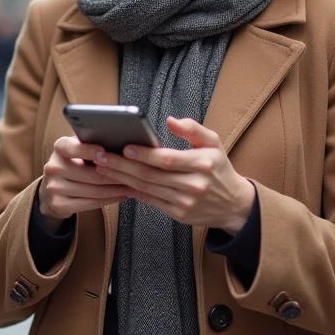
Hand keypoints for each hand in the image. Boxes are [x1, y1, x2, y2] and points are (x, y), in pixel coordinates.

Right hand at [37, 136, 131, 232]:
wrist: (52, 189)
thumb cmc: (74, 163)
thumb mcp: (77, 149)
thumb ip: (91, 144)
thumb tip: (119, 142)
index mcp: (59, 148)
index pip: (73, 148)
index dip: (89, 150)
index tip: (104, 152)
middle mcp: (53, 167)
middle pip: (91, 174)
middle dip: (116, 175)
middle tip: (134, 174)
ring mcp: (55, 187)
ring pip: (94, 190)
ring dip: (117, 189)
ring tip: (132, 185)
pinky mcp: (59, 204)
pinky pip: (91, 204)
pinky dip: (110, 200)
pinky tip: (121, 196)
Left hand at [94, 117, 255, 234]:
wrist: (234, 205)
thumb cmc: (219, 169)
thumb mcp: (214, 143)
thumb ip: (193, 129)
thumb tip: (171, 120)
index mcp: (202, 164)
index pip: (167, 159)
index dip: (144, 154)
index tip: (124, 146)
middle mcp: (194, 185)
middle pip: (151, 175)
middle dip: (122, 166)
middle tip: (100, 156)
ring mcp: (186, 202)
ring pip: (147, 189)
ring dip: (122, 178)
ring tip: (102, 168)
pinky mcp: (179, 214)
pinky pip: (151, 201)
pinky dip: (133, 191)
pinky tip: (118, 181)